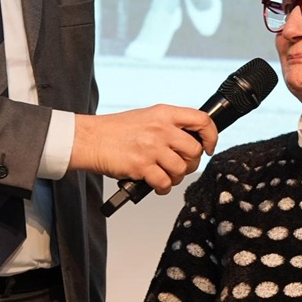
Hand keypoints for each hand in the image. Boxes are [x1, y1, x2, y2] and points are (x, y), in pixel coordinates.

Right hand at [69, 105, 218, 192]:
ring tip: (165, 175)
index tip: (208, 147)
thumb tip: (191, 140)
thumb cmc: (116, 130)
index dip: (211, 136)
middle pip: (194, 150)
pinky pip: (165, 183)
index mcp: (164, 113)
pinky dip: (163, 188)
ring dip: (176, 177)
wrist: (90, 139)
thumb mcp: (147, 117)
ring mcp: (151, 147)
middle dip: (190, 163)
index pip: (202, 120)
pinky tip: (156, 184)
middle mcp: (161, 129)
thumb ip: (169, 125)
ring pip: (181, 169)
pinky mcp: (141, 166)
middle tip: (180, 166)